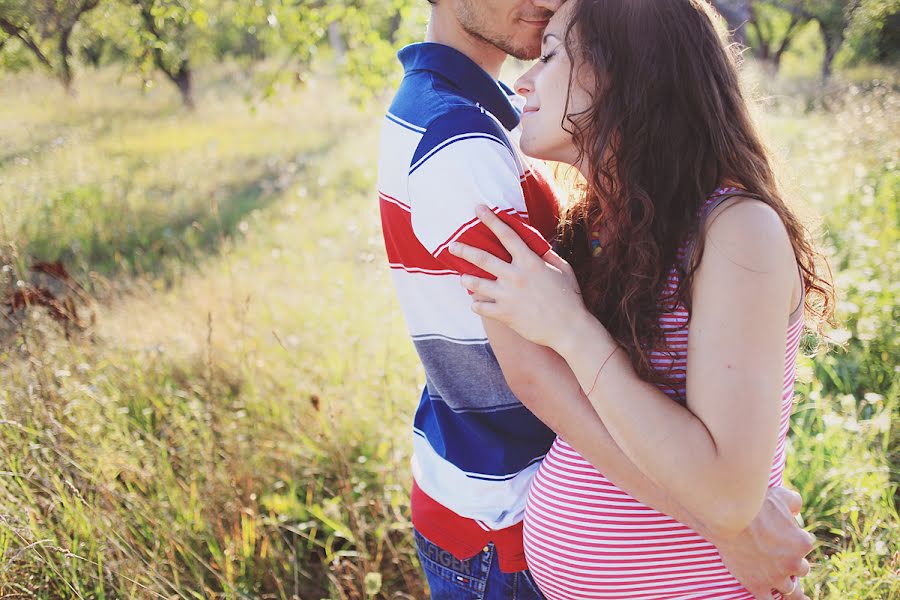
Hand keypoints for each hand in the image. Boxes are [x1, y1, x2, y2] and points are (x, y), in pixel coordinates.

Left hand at [448, 205, 588, 349]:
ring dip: (467, 279)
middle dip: (465, 250)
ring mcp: (508, 296)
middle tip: (452, 245)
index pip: (506, 235)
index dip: (491, 220)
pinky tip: (476, 304)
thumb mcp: (563, 269)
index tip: (478, 209)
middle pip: (483, 259)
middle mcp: (515, 276)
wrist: (568, 328)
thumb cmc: (569, 297)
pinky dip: (477, 306)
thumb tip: (537, 245)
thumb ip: (547, 255)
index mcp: (530, 262)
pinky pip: (482, 308)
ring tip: (463, 278)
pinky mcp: (505, 314)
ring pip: (477, 284)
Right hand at [714, 487, 814, 599]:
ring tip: (776, 576)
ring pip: (790, 589)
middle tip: (777, 555)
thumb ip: (794, 501)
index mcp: (802, 542)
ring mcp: (776, 577)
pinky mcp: (757, 585)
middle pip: (800, 569)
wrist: (728, 517)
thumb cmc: (754, 504)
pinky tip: (769, 594)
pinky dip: (771, 597)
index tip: (781, 535)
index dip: (793, 540)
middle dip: (791, 562)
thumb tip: (797, 507)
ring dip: (785, 582)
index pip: (804, 545)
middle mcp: (793, 563)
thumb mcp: (779, 495)